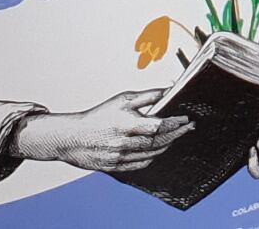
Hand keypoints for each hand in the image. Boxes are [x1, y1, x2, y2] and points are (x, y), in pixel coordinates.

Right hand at [15, 90, 191, 171]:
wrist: (71, 138)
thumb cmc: (96, 117)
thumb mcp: (121, 100)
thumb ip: (146, 97)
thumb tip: (166, 91)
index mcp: (126, 124)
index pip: (158, 126)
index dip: (174, 123)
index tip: (185, 119)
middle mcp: (124, 142)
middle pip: (158, 142)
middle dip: (176, 134)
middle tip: (187, 128)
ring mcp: (120, 157)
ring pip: (151, 155)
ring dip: (166, 146)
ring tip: (174, 137)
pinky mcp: (115, 167)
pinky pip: (139, 165)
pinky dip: (151, 158)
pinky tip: (157, 151)